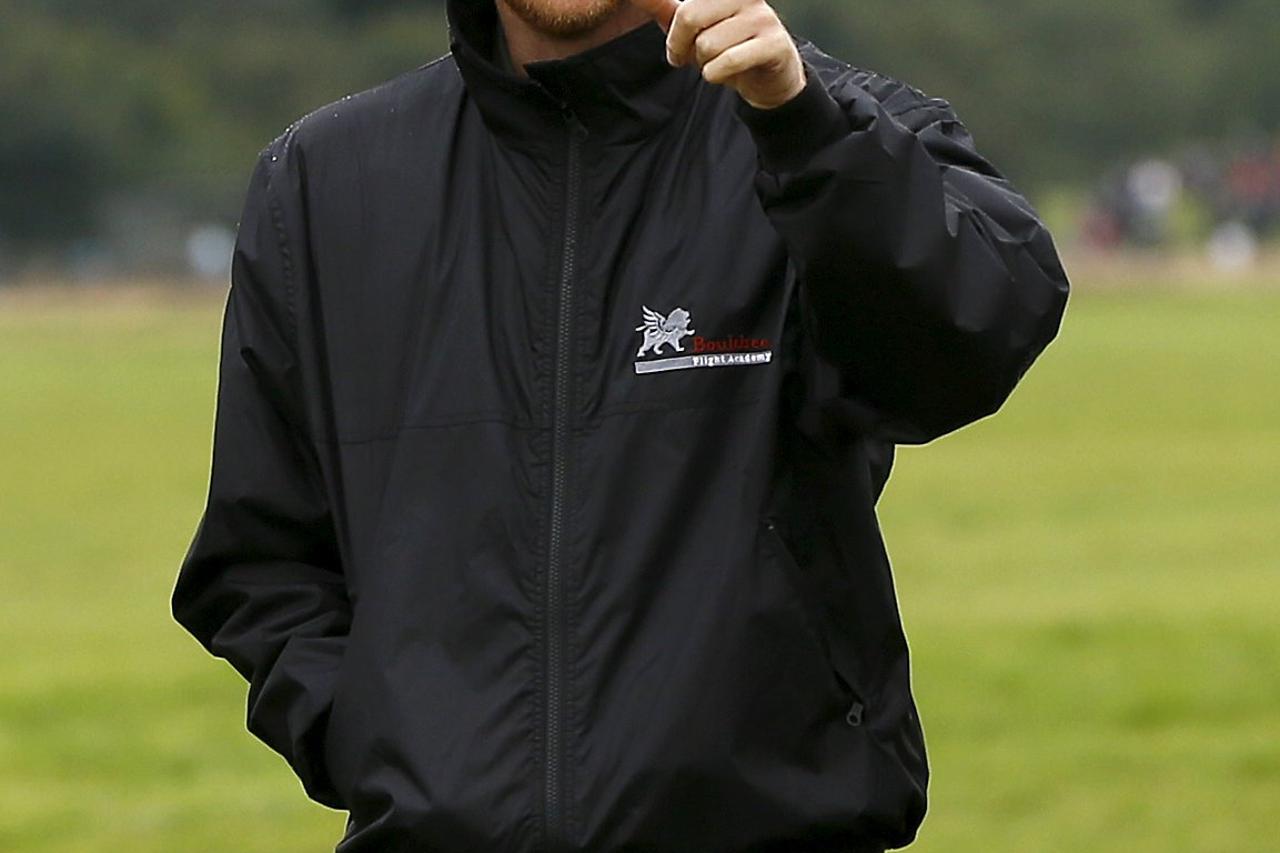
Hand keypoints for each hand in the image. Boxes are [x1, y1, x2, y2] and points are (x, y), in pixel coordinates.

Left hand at [629, 0, 805, 109]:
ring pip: (707, 44)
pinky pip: (727, 62)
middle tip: (684, 57)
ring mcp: (763, 17)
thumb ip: (670, 12)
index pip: (684, 5)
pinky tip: (724, 73)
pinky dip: (717, 75)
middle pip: (688, 16)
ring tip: (716, 64)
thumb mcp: (697, 28)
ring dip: (704, 64)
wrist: (771, 76)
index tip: (677, 44)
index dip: (673, 30)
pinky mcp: (774, 44)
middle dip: (680, 45)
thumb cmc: (730, 48)